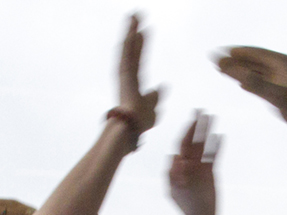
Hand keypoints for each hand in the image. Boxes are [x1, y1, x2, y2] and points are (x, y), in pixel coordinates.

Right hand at [116, 15, 159, 133]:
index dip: (141, 45)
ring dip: (130, 30)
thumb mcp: (154, 107)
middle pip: (132, 48)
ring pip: (128, 47)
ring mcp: (125, 73)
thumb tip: (162, 86)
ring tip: (134, 14)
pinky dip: (130, 39)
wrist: (132, 128)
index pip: (139, 58)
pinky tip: (133, 26)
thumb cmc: (141, 122)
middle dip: (134, 31)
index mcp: (135, 82)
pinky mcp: (124, 73)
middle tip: (136, 15)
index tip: (143, 32)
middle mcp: (128, 75)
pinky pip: (127, 52)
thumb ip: (156, 96)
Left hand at [169, 112, 217, 214]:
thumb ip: (175, 175)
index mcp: (178, 166)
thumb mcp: (176, 192)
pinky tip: (220, 135)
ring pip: (204, 145)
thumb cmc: (185, 206)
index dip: (186, 133)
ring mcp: (200, 166)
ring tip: (211, 116)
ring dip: (207, 131)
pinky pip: (214, 155)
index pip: (181, 145)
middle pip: (192, 140)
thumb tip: (176, 158)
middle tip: (199, 110)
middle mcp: (188, 162)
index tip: (191, 123)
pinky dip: (217, 146)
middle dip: (195, 125)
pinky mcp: (210, 171)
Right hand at [214, 47, 286, 144]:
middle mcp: (283, 69)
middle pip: (255, 62)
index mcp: (284, 64)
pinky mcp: (282, 94)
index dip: (238, 53)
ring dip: (240, 71)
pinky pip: (262, 83)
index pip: (257, 54)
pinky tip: (239, 83)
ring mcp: (282, 81)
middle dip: (235, 61)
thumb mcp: (280, 98)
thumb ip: (258, 85)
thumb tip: (237, 74)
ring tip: (221, 70)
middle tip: (216, 61)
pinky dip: (249, 81)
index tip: (221, 53)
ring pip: (257, 73)